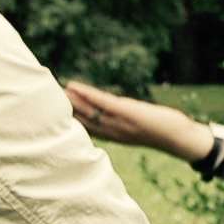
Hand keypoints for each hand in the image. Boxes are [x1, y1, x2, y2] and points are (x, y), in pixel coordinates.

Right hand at [64, 81, 206, 163]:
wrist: (179, 138)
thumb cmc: (161, 131)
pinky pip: (102, 102)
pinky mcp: (127, 112)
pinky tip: (73, 85)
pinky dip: (86, 93)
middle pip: (82, 120)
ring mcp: (118, 123)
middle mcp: (111, 132)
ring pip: (88, 111)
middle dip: (64, 110)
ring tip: (54, 90)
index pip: (85, 128)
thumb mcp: (136, 127)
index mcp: (113, 136)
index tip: (51, 113)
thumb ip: (121, 121)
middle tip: (44, 99)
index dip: (68, 120)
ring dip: (70, 99)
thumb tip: (110, 113)